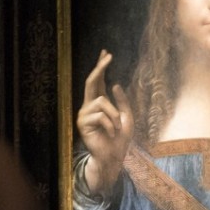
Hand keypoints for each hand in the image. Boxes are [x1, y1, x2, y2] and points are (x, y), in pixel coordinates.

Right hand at [76, 50, 132, 195]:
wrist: (113, 157)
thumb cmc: (120, 139)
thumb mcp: (126, 117)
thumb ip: (121, 101)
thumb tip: (115, 84)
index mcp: (99, 103)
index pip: (98, 81)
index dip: (100, 66)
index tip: (105, 52)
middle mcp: (89, 106)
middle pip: (91, 81)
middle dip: (100, 67)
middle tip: (108, 56)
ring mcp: (84, 114)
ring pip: (102, 102)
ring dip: (114, 115)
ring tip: (116, 128)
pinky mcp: (82, 124)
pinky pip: (101, 115)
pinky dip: (111, 125)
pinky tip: (110, 134)